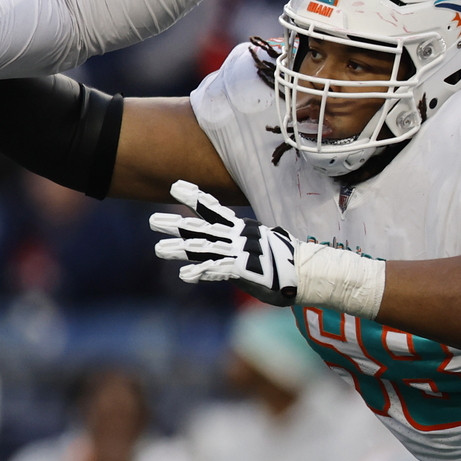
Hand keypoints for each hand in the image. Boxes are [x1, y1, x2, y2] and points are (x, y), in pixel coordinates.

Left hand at [150, 180, 299, 305]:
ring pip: (204, 248)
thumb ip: (241, 242)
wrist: (308, 274)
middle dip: (175, 225)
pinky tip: (184, 275)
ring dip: (179, 249)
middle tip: (152, 221)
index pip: (214, 209)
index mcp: (240, 229)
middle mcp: (237, 237)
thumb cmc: (283, 262)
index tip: (176, 186)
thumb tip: (241, 238)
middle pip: (200, 229)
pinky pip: (219, 271)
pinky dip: (201, 272)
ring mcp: (240, 252)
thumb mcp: (259, 245)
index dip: (195, 197)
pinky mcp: (244, 270)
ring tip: (158, 249)